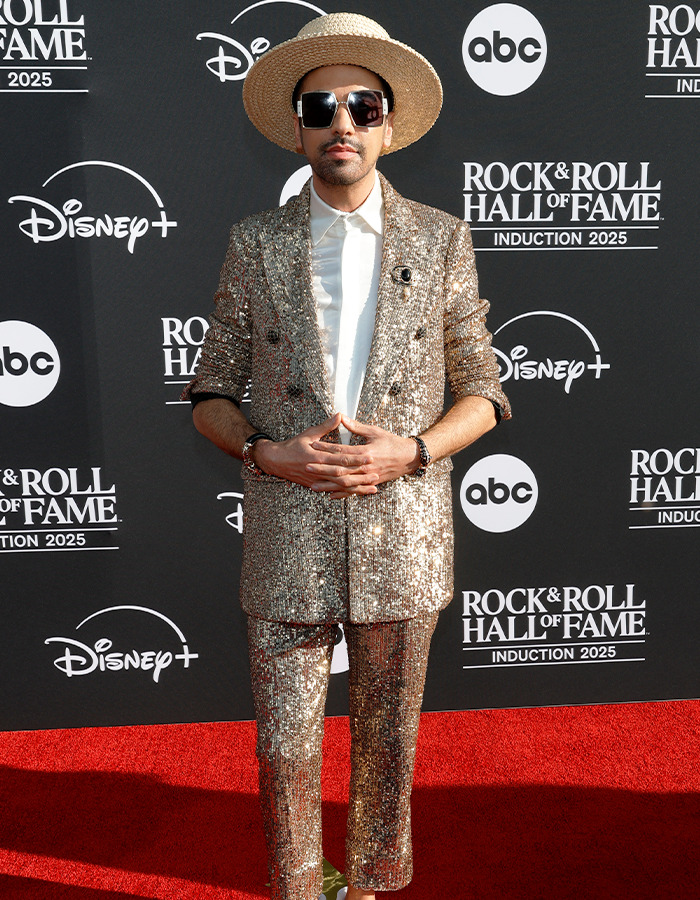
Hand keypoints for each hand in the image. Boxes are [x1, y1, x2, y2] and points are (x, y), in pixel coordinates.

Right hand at [253, 413, 379, 496]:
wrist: (275, 461)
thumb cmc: (292, 446)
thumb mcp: (309, 433)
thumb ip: (326, 426)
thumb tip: (340, 415)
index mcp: (318, 456)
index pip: (341, 457)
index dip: (356, 458)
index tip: (370, 457)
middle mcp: (319, 470)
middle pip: (343, 474)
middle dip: (361, 475)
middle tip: (376, 474)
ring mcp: (317, 480)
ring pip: (340, 485)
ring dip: (357, 487)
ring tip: (372, 487)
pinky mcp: (315, 486)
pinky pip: (333, 491)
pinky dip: (346, 493)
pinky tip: (357, 493)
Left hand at [307, 414, 419, 496]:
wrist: (409, 457)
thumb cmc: (392, 442)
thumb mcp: (374, 431)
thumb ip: (356, 427)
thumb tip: (341, 417)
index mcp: (366, 452)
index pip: (342, 450)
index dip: (326, 448)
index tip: (313, 445)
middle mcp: (366, 467)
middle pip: (340, 469)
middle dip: (322, 469)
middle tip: (307, 467)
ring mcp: (368, 477)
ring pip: (345, 483)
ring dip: (329, 485)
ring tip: (313, 486)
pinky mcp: (371, 484)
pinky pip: (354, 491)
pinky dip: (342, 494)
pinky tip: (330, 496)